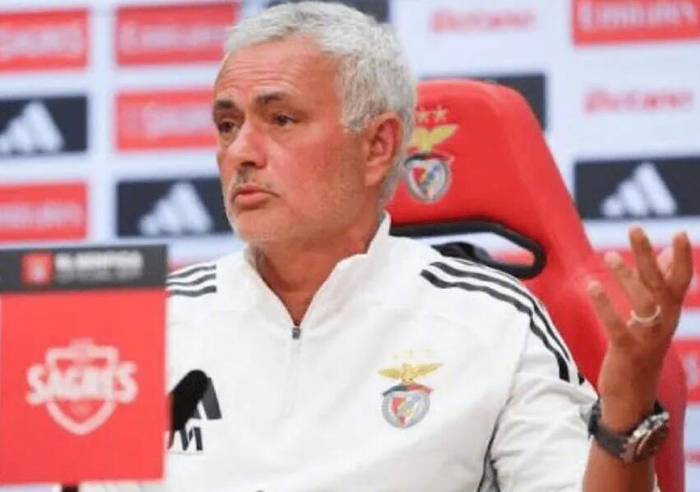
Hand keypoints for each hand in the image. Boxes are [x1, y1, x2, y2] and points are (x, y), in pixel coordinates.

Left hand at [588, 226, 692, 431]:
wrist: (634, 398)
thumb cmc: (642, 350)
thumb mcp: (655, 318)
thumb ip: (660, 287)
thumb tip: (667, 254)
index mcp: (670, 314)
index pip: (681, 281)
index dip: (682, 258)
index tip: (680, 232)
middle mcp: (664, 324)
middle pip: (661, 284)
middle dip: (649, 255)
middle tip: (635, 228)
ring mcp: (648, 339)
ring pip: (643, 303)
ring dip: (627, 277)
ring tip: (610, 255)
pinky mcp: (627, 352)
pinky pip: (618, 326)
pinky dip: (606, 306)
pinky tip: (593, 286)